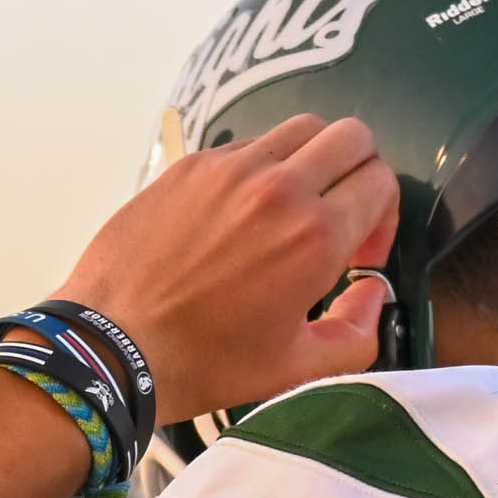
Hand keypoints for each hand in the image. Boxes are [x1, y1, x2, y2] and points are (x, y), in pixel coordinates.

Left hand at [55, 115, 397, 427]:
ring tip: (290, 209)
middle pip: (352, 137)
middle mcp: (280, 187)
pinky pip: (247, 146)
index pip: (382, 181)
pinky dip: (260, 169)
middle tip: (337, 218)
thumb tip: (372, 290)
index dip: (383, 218)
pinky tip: (238, 215)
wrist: (114, 344)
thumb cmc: (206, 362)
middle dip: (359, 173)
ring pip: (301, 129)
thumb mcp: (298, 368)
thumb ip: (358, 331)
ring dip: (313, 161)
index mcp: (316, 234)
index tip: (359, 254)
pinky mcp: (191, 166)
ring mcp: (231, 169)